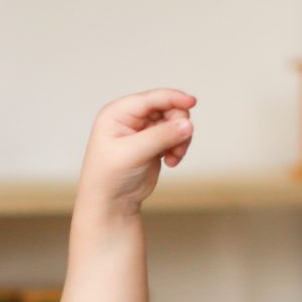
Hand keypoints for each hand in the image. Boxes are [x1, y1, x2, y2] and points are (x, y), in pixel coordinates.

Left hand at [77, 87, 196, 219]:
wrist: (111, 203)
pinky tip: (171, 162)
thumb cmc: (110, 177)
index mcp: (117, 113)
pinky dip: (178, 148)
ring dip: (180, 139)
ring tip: (173, 157)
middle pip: (167, 107)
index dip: (173, 98)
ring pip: (175, 122)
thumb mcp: (133, 153)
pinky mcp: (154, 143)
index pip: (150, 98)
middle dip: (177, 125)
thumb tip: (187, 124)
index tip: (192, 102)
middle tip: (177, 145)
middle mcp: (131, 118)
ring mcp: (144, 130)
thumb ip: (161, 136)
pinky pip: (176, 136)